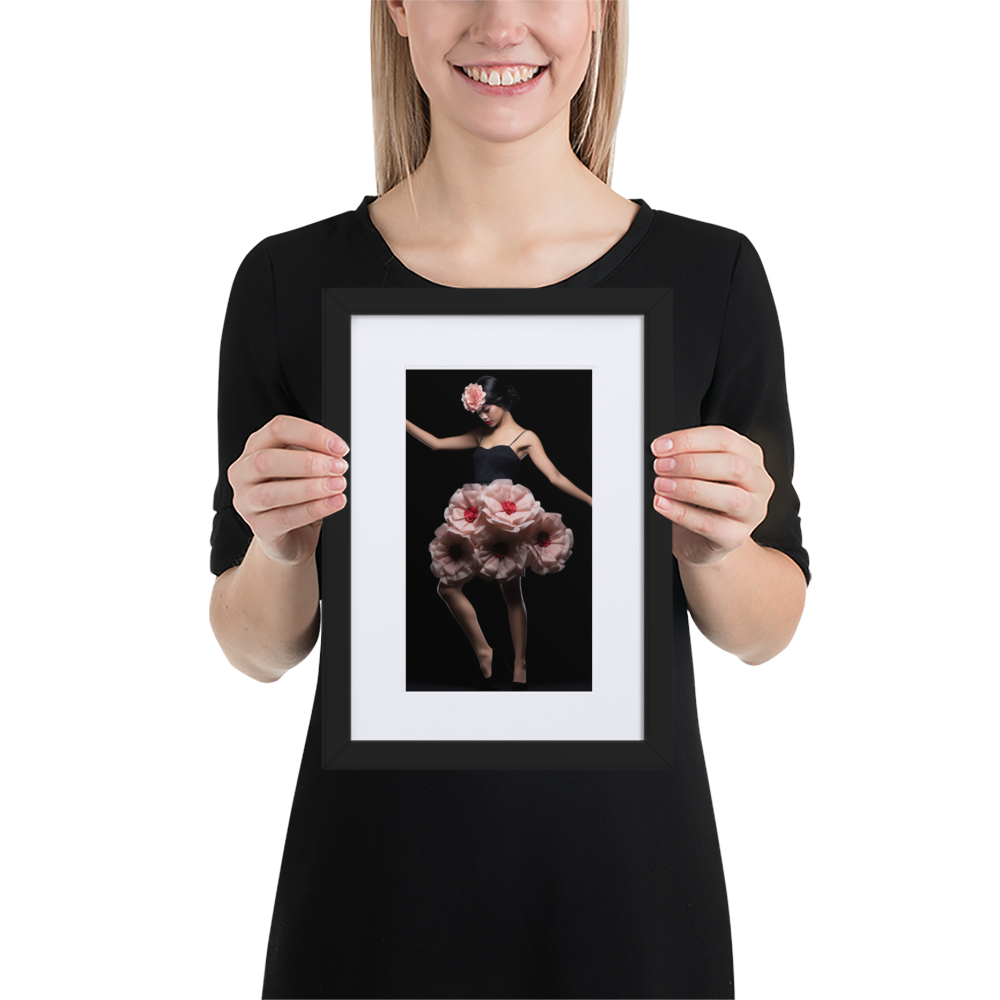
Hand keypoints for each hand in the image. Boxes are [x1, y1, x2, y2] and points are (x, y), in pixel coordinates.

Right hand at [228, 415, 349, 566]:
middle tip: (338, 467)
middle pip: (267, 460)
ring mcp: (246, 502)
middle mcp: (244, 473)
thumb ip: (315, 456)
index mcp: (255, 448)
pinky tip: (333, 503)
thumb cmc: (296, 497)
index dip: (311, 434)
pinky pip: (284, 518)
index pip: (278, 429)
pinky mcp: (259, 528)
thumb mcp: (304, 469)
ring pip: (272, 493)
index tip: (339, 446)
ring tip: (337, 485)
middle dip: (308, 463)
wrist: (290, 537)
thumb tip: (336, 453)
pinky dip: (313, 509)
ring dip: (310, 488)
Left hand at [650, 425, 773, 566]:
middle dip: (691, 463)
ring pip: (730, 497)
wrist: (701, 540)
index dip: (690, 440)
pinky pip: (711, 525)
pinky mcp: (736, 537)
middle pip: (733, 465)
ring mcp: (752, 512)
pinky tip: (663, 505)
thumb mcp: (699, 472)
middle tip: (661, 466)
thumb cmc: (701, 501)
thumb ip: (687, 457)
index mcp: (750, 456)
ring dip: (690, 488)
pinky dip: (682, 514)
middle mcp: (758, 482)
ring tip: (661, 485)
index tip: (661, 446)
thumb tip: (661, 450)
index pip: (724, 439)